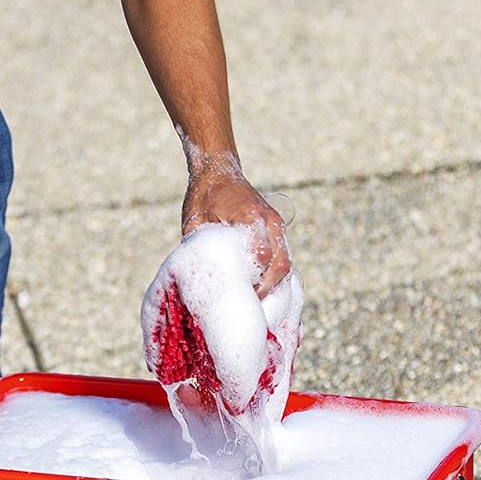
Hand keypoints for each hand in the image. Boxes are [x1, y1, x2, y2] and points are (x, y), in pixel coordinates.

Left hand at [181, 170, 290, 296]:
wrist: (218, 172)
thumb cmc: (203, 196)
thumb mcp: (195, 222)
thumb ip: (203, 248)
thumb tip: (202, 281)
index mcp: (251, 216)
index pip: (262, 257)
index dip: (254, 282)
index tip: (240, 299)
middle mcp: (270, 221)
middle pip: (281, 265)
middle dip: (267, 290)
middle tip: (249, 307)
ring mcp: (277, 225)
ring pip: (285, 264)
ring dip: (273, 286)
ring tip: (254, 302)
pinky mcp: (277, 230)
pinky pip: (282, 258)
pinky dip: (273, 277)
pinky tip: (260, 289)